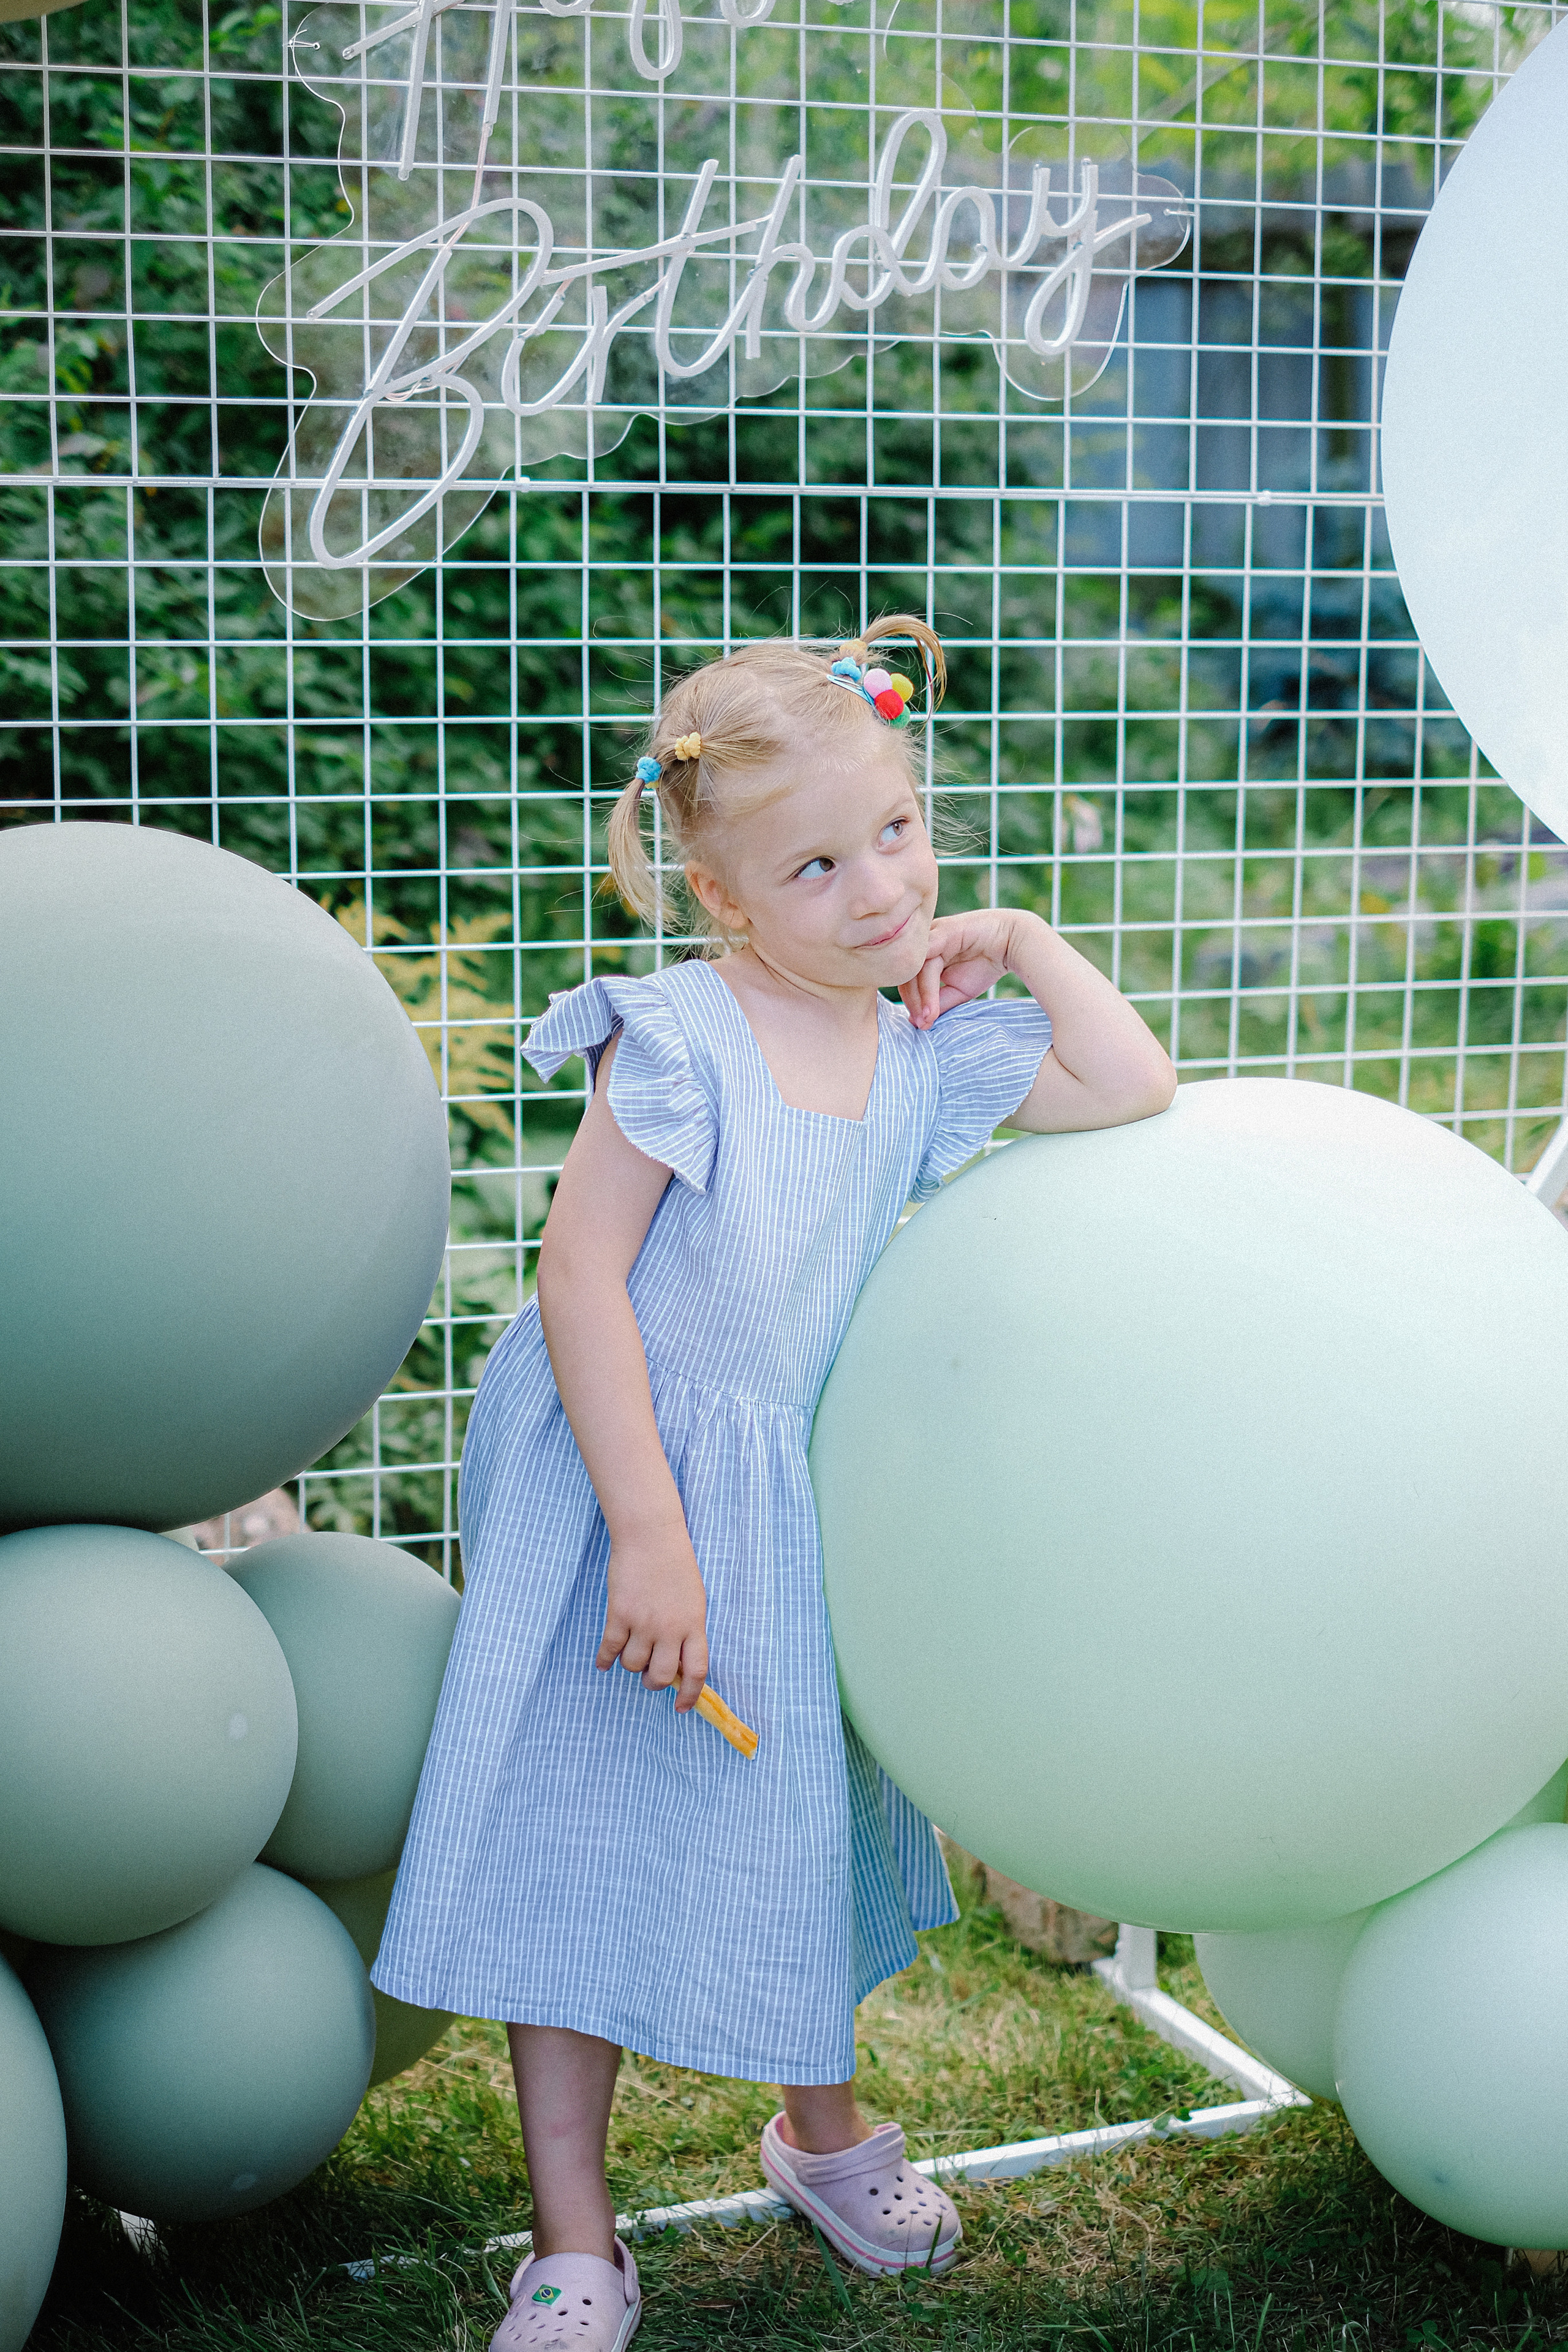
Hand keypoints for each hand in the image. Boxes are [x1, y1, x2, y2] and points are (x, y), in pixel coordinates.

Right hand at [597, 1528, 708, 1709]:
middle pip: (660, 1676)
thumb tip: (677, 1666)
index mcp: (694, 1625)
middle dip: (653, 1682)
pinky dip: (604, 1660)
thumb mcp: (693, 1601)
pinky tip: (603, 1662)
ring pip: (632, 1665)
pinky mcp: (619, 1614)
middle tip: (648, 1675)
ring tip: (630, 1653)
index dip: (689, 1695)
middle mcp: (670, 1629)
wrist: (651, 1537)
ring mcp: (643, 1622)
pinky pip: (609, 1649)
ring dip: (630, 1665)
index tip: (681, 1707)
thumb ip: (688, 1632)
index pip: (696, 1671)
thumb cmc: (676, 1566)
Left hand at [900, 909, 1034, 1029]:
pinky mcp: (942, 932)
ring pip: (914, 971)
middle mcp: (924, 944)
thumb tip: (916, 1020)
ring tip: (929, 1018)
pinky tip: (930, 1006)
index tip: (921, 1025)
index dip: (911, 1003)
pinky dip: (927, 987)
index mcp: (925, 955)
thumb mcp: (959, 991)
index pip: (907, 980)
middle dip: (913, 1003)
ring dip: (920, 999)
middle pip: (906, 976)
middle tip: (922, 1024)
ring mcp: (931, 936)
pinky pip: (927, 961)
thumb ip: (938, 1003)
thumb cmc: (985, 963)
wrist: (1012, 943)